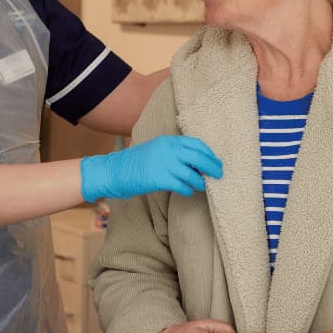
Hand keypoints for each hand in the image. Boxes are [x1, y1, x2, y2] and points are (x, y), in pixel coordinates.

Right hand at [80, 135, 221, 202]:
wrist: (113, 171)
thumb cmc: (135, 163)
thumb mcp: (155, 149)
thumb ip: (173, 152)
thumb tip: (195, 161)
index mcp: (167, 141)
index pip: (196, 144)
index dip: (209, 154)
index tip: (215, 161)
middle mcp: (167, 150)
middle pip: (198, 157)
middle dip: (212, 167)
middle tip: (219, 174)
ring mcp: (163, 164)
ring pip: (192, 173)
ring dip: (200, 181)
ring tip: (203, 186)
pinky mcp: (158, 178)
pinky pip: (181, 185)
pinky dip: (187, 189)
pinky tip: (188, 191)